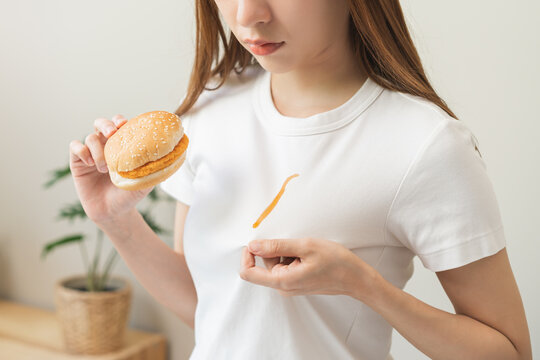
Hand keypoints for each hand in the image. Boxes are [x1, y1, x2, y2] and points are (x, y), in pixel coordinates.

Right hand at [69, 114, 152, 224]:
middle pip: (101, 123)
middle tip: (112, 134)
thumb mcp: (146, 180)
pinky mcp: (77, 163)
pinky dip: (82, 151)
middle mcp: (105, 146)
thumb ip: (155, 166)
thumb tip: (174, 154)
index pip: (119, 125)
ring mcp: (91, 153)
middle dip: (106, 125)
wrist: (114, 213)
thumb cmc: (130, 195)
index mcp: (121, 146)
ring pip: (90, 137)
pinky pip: (75, 147)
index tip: (124, 124)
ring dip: (98, 150)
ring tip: (105, 169)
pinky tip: (90, 163)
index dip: (120, 121)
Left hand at [239, 238, 378, 298]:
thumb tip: (253, 246)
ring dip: (286, 253)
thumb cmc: (336, 262)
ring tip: (306, 252)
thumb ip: (276, 246)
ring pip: (274, 264)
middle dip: (275, 250)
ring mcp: (289, 286)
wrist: (356, 278)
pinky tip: (308, 256)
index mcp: (281, 281)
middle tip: (297, 246)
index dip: (248, 254)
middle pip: (263, 264)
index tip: (259, 241)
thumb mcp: (305, 246)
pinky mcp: (295, 282)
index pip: (247, 272)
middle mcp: (282, 287)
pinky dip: (292, 257)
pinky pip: (285, 266)